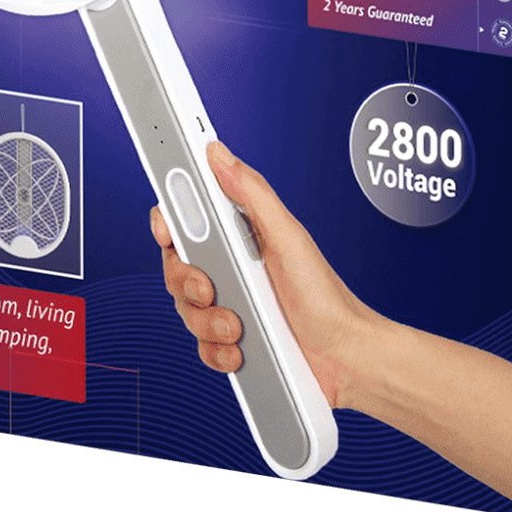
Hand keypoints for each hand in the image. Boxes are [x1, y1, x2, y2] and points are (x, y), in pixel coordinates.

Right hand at [150, 139, 370, 408]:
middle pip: (176, 265)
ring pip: (186, 309)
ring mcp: (228, 304)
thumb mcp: (288, 236)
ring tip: (238, 326)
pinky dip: (217, 350)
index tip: (167, 230)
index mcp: (240, 234)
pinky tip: (241, 348)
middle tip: (210, 288)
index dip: (168, 221)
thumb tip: (218, 153)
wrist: (344, 357)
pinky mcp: (229, 340)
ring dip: (207, 322)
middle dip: (187, 280)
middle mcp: (230, 267)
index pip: (188, 217)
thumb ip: (252, 193)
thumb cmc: (325, 296)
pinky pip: (200, 345)